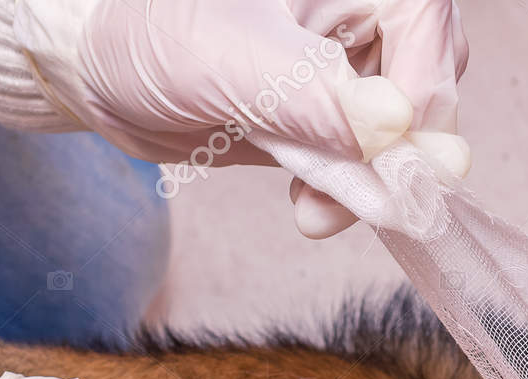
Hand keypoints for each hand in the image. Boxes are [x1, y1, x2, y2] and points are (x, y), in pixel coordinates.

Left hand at [15, 0, 470, 236]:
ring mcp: (356, 61)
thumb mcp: (226, 58)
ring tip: (310, 209)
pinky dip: (352, 192)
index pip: (430, 34)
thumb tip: (394, 129)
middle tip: (333, 202)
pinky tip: (309, 202)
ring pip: (411, 133)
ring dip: (373, 185)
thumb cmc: (143, 27)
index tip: (385, 168)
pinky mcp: (339, 111)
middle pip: (433, 88)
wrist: (94, 61)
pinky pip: (376, 160)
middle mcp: (366, 9)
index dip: (418, 108)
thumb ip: (313, 95)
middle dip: (395, 157)